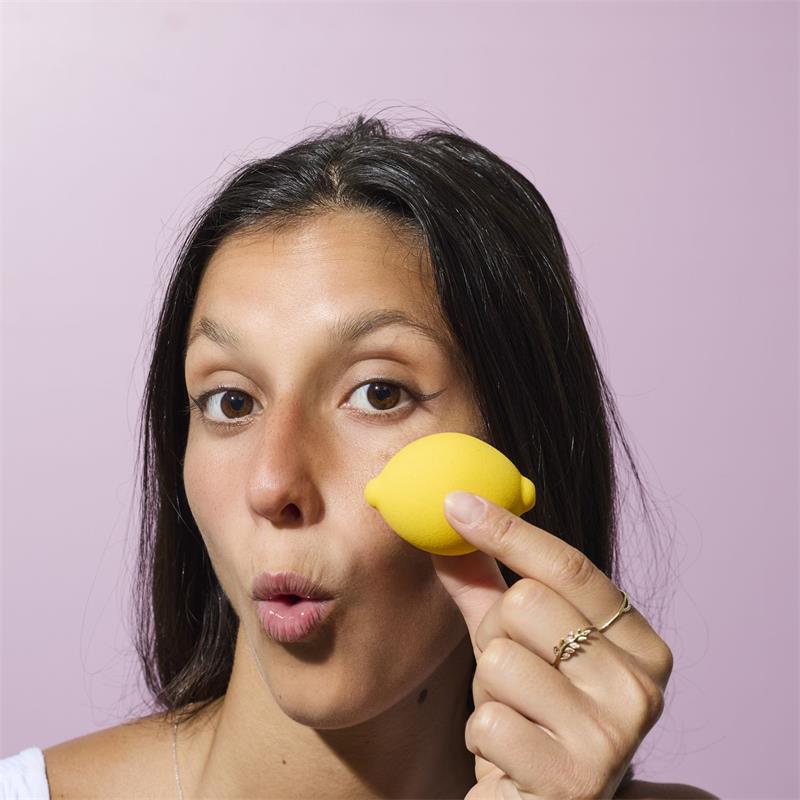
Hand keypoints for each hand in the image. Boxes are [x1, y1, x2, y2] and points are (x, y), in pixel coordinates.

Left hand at [430, 491, 672, 799]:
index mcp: (642, 646)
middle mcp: (641, 688)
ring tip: (514, 715)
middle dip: (496, 634)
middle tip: (508, 671)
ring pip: (500, 660)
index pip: (569, 566)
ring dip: (487, 689)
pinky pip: (488, 720)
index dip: (507, 530)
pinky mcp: (572, 781)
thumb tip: (453, 519)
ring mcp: (612, 738)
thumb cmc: (533, 718)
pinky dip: (482, 733)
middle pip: (526, 605)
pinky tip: (510, 753)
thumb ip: (488, 586)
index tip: (456, 501)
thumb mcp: (517, 644)